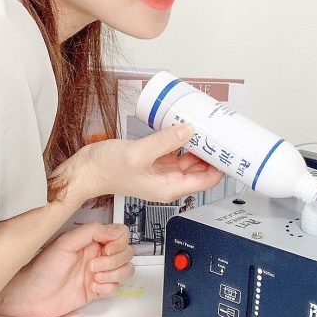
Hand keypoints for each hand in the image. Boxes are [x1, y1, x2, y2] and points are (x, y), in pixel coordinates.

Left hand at [0, 223, 132, 316]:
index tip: (105, 249)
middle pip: (127, 253)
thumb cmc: (41, 268)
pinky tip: (93, 287)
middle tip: (94, 265)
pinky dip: (108, 287)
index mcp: (92, 239)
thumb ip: (92, 231)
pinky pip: (117, 287)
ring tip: (94, 277)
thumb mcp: (65, 242)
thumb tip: (115, 230)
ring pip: (126, 270)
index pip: (121, 234)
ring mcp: (99, 272)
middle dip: (114, 261)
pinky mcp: (98, 289)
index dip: (118, 243)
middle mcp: (98, 254)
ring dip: (114, 274)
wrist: (30, 296)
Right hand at [60, 123, 224, 202]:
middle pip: (201, 169)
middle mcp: (169, 182)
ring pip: (190, 160)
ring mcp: (162, 172)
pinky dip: (184, 141)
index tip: (231, 150)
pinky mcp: (154, 161)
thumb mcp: (138, 153)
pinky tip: (188, 128)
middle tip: (222, 133)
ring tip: (209, 128)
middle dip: (213, 154)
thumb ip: (165, 141)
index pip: (206, 180)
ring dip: (199, 146)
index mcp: (169, 188)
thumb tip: (188, 130)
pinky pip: (176, 152)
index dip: (221, 166)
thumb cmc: (106, 170)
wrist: (85, 171)